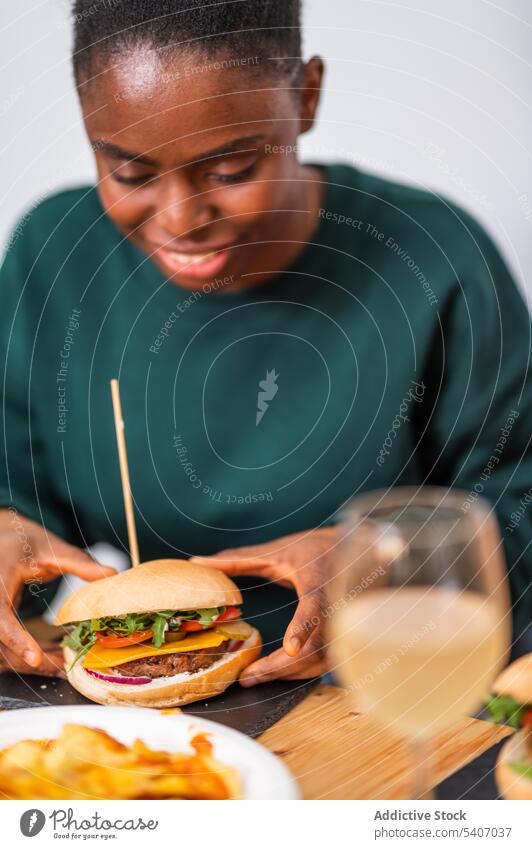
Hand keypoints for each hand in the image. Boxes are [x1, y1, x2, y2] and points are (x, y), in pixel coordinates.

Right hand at [0, 509, 114, 671]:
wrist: (4, 538)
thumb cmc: (26, 541)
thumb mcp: (52, 548)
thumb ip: (80, 563)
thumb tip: (111, 574)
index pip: (1, 617)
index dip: (16, 639)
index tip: (36, 658)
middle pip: (1, 643)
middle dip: (30, 659)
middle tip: (64, 667)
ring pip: (3, 650)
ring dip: (30, 660)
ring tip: (62, 663)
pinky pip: (6, 644)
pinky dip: (28, 652)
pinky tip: (52, 655)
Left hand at [191, 527, 337, 685]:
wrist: (356, 550)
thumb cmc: (314, 549)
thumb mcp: (277, 551)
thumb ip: (239, 560)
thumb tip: (198, 561)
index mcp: (318, 580)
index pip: (314, 605)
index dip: (303, 626)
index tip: (290, 648)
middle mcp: (337, 604)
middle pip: (316, 645)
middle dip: (282, 666)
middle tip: (248, 677)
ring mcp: (346, 623)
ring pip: (322, 659)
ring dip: (290, 674)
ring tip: (256, 677)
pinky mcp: (348, 636)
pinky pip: (327, 662)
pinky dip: (302, 671)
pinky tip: (279, 672)